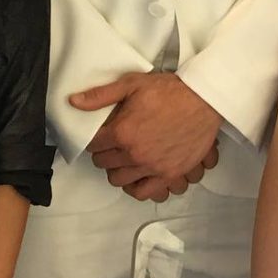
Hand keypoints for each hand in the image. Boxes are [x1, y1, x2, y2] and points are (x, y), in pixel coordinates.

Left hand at [71, 72, 222, 199]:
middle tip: (112, 145)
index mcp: (122, 132)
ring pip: (119, 180)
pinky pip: (143, 192)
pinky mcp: (169, 174)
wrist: (203, 99)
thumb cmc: (170, 90)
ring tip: (124, 159)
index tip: (100, 136)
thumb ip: (101, 95)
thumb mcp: (132, 84)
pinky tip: (137, 176)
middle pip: (104, 164)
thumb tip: (74, 102)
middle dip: (104, 154)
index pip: (94, 146)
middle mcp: (134, 153)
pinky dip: (135, 187)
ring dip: (118, 170)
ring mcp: (152, 166)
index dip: (95, 140)